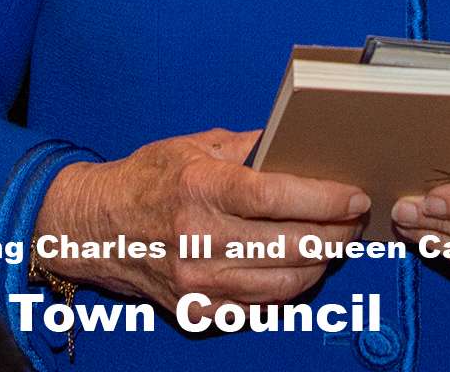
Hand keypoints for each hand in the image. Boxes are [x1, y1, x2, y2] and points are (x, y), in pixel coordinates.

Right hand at [34, 129, 369, 313]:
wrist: (95, 228)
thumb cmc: (149, 180)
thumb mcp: (196, 147)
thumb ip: (251, 147)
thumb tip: (301, 141)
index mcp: (200, 189)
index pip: (276, 198)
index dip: (324, 199)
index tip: (353, 196)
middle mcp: (198, 238)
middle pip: (289, 244)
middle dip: (336, 233)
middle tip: (354, 219)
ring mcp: (197, 280)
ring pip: (283, 283)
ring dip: (320, 264)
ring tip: (335, 243)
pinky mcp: (196, 309)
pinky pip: (260, 307)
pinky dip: (288, 289)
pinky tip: (300, 268)